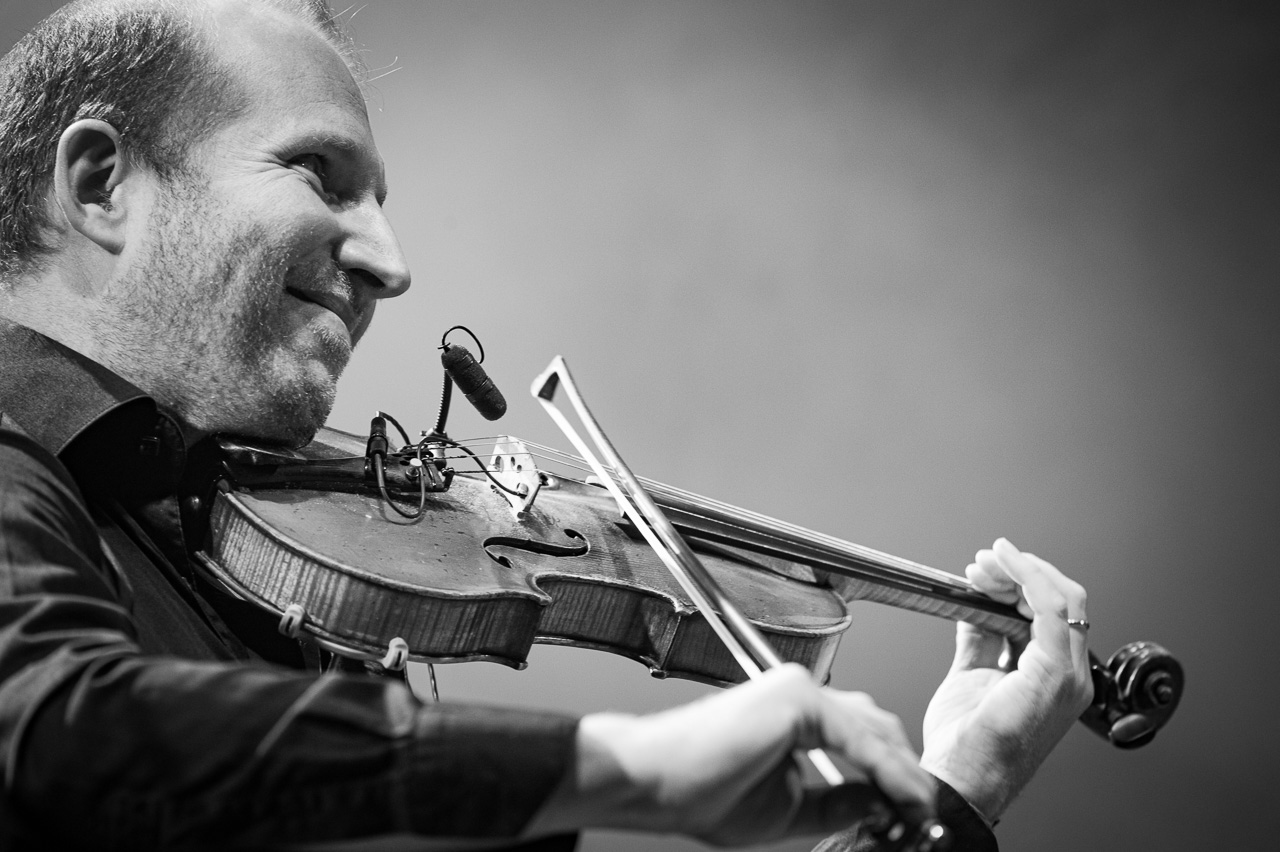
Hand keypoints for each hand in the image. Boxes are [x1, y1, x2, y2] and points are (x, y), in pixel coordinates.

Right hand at [527, 664, 935, 845]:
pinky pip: (857, 737)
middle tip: (920, 818)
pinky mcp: (796, 699)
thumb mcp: (791, 809)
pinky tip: (904, 798)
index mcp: (796, 715)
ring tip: (917, 813)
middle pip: (879, 728)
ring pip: (875, 730)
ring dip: (903, 775)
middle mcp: (800, 694)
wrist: (655, 783)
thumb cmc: (702, 792)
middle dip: (906, 775)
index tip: (910, 817)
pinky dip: (886, 770)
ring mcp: (799, 691)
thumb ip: (840, 803)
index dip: (894, 778)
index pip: (864, 738)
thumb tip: (890, 805)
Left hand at [920, 538, 1093, 822]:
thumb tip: (974, 606)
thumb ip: (980, 638)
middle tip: (982, 562)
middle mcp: (1069, 676)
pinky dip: (1028, 577)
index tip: (987, 568)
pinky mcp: (1054, 674)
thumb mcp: (971, 675)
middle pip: (1060, 601)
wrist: (961, 780)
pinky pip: (1051, 610)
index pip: (1052, 614)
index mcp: (1054, 678)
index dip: (1020, 584)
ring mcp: (1067, 677)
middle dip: (1018, 573)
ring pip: (1061, 598)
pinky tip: (1004, 563)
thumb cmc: (965, 743)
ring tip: (982, 564)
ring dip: (1019, 571)